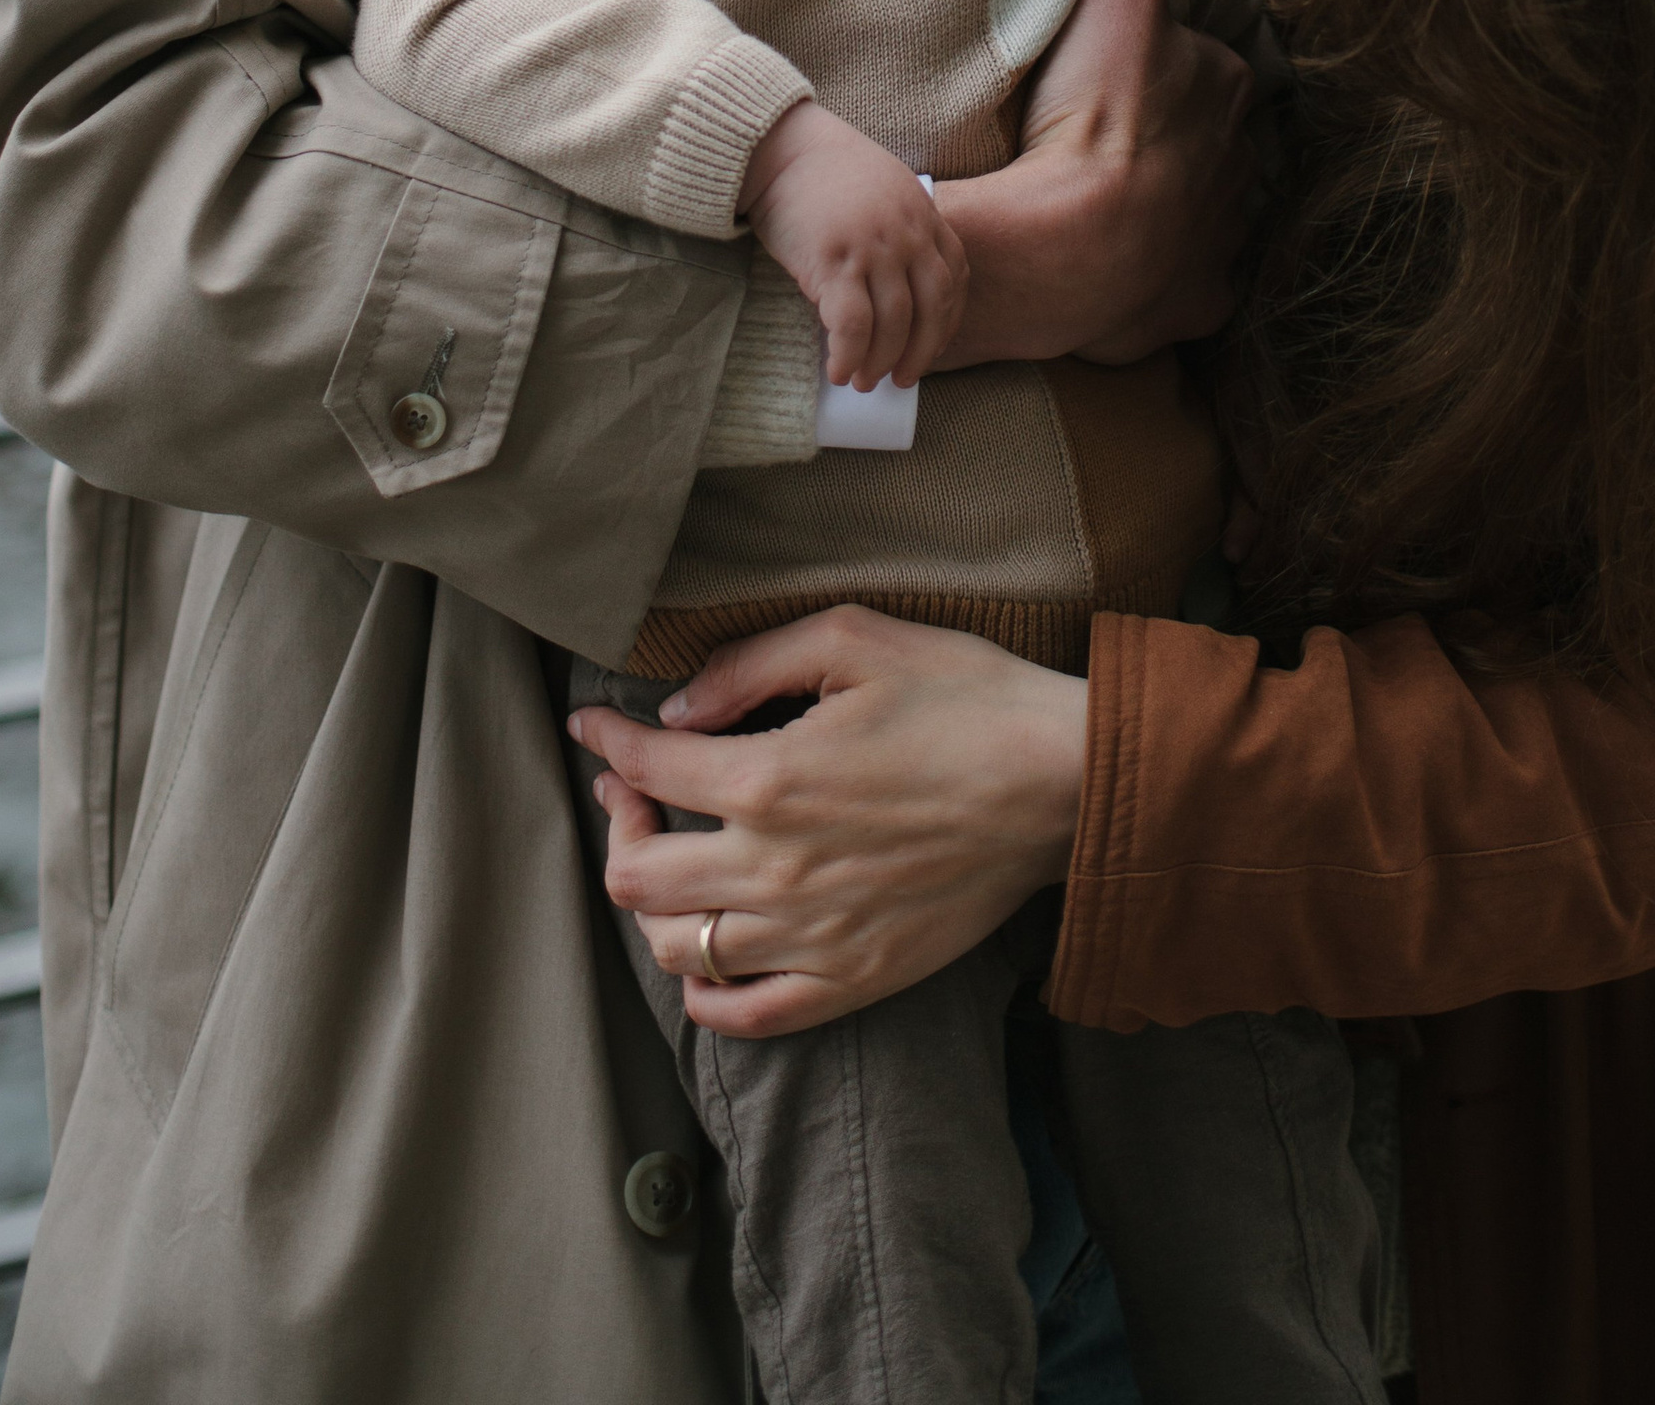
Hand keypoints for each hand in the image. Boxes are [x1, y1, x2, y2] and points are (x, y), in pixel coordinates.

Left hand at [569, 607, 1088, 1034]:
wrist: (1062, 785)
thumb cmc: (967, 696)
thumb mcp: (855, 638)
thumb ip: (749, 665)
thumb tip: (676, 707)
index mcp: (770, 777)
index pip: (646, 765)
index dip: (605, 737)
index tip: (592, 721)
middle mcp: (775, 869)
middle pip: (637, 875)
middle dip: (617, 821)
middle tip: (630, 786)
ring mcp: (812, 937)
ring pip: (677, 949)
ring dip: (653, 903)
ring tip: (668, 858)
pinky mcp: (853, 980)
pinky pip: (745, 1015)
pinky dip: (705, 993)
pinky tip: (707, 953)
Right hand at [740, 100, 968, 389]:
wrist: (780, 146)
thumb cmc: (825, 173)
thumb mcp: (884, 190)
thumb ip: (900, 229)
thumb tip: (896, 289)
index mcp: (923, 214)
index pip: (954, 280)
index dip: (946, 322)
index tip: (932, 347)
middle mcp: (906, 234)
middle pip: (932, 309)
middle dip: (921, 353)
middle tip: (902, 378)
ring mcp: (873, 248)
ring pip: (894, 325)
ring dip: (881, 362)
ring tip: (864, 380)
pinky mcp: (834, 262)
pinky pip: (852, 326)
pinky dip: (849, 356)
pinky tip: (838, 370)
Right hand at [931, 0, 1251, 367]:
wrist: (1073, 244)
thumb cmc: (1094, 117)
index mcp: (1228, 89)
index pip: (1204, 65)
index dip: (1162, 65)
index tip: (1116, 74)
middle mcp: (1242, 165)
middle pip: (1208, 137)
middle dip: (1176, 137)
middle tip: (1108, 136)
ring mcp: (1221, 240)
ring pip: (1205, 210)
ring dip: (1172, 205)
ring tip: (1112, 199)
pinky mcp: (1196, 303)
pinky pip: (1188, 285)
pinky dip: (1165, 278)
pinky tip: (1127, 269)